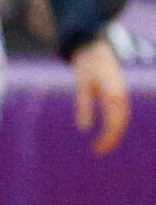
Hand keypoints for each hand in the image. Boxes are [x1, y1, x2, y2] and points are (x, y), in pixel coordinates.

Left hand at [71, 35, 130, 154]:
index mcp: (114, 95)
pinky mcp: (119, 95)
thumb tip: (84, 129)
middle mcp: (121, 97)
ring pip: (122, 120)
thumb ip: (83, 107)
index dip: (107, 139)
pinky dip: (115, 126)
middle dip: (111, 140)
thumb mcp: (82, 87)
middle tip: (98, 152)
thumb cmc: (87, 68)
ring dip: (114, 134)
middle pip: (120, 125)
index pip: (114, 124)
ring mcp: (122, 96)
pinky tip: (106, 134)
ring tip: (101, 147)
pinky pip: (120, 114)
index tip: (96, 150)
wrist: (95, 51)